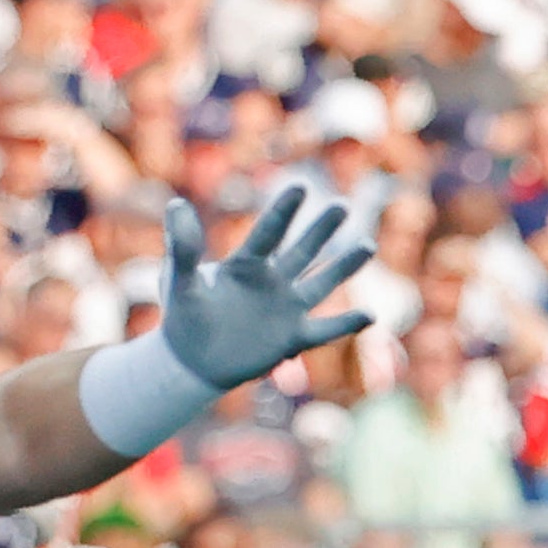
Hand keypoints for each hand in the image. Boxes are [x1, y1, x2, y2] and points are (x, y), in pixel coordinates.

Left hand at [160, 184, 377, 390]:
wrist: (193, 360)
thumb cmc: (185, 315)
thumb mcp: (179, 280)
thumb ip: (183, 246)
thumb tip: (177, 204)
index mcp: (246, 264)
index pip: (269, 233)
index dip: (284, 211)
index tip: (300, 187)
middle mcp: (272, 281)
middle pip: (304, 251)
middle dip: (322, 229)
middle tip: (341, 205)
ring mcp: (286, 308)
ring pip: (322, 283)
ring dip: (344, 266)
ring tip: (367, 245)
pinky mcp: (293, 338)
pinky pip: (325, 330)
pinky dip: (347, 324)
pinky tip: (371, 315)